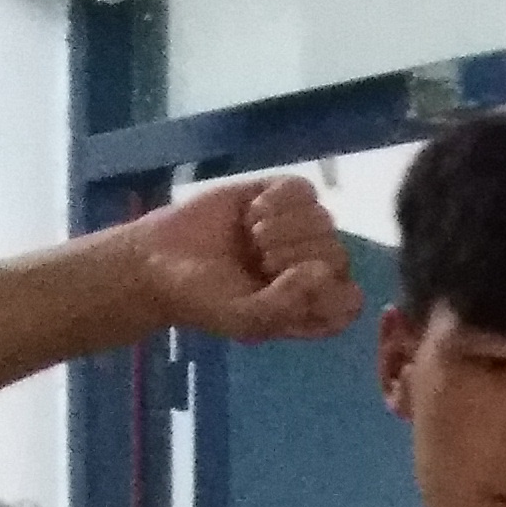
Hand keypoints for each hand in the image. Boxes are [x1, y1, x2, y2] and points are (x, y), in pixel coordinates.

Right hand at [118, 173, 362, 343]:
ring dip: (283, 227)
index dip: (321, 290)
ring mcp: (300, 231)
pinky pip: (303, 189)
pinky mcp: (279, 197)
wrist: (157, 261)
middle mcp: (314, 268)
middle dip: (292, 255)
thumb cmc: (203, 298)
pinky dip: (276, 199)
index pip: (348, 300)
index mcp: (313, 308)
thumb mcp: (243, 318)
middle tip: (257, 260)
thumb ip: (286, 304)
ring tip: (252, 237)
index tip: (280, 285)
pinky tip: (252, 212)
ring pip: (323, 218)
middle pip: (337, 253)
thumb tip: (324, 272)